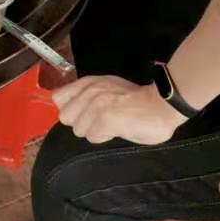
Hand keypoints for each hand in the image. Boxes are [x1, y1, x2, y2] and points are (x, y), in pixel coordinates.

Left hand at [53, 76, 184, 145]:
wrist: (161, 105)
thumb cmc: (138, 100)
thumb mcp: (108, 89)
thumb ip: (90, 96)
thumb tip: (78, 111)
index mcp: (88, 83)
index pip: (58, 98)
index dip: (69, 109)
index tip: (83, 114)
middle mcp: (88, 91)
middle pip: (65, 117)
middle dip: (81, 123)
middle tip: (101, 122)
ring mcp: (95, 105)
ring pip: (79, 130)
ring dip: (95, 131)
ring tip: (114, 124)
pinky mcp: (104, 119)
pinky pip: (93, 137)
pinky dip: (105, 137)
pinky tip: (119, 130)